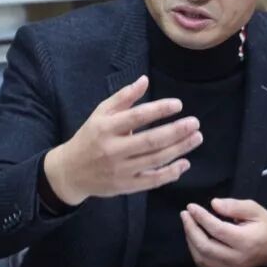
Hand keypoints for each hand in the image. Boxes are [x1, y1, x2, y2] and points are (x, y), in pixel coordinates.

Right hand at [44, 75, 202, 204]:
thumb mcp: (100, 114)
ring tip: (196, 138)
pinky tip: (185, 163)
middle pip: (150, 141)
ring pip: (154, 160)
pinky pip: (152, 181)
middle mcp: (113, 150)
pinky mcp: (125, 186)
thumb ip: (123, 97)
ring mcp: (120, 170)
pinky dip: (170, 173)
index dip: (159, 110)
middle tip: (195, 123)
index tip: (178, 104)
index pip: (136, 117)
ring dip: (179, 149)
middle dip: (176, 132)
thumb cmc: (89, 137)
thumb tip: (144, 80)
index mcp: (106, 128)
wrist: (70, 172)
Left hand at [180, 199, 266, 266]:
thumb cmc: (266, 226)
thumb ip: (235, 206)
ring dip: (190, 240)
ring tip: (188, 224)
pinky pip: (205, 265)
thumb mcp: (255, 209)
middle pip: (205, 246)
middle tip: (184, 215)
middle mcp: (237, 258)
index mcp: (246, 241)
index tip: (191, 206)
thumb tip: (213, 204)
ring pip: (202, 258)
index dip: (201, 217)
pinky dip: (196, 252)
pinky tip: (194, 238)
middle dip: (191, 229)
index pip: (217, 230)